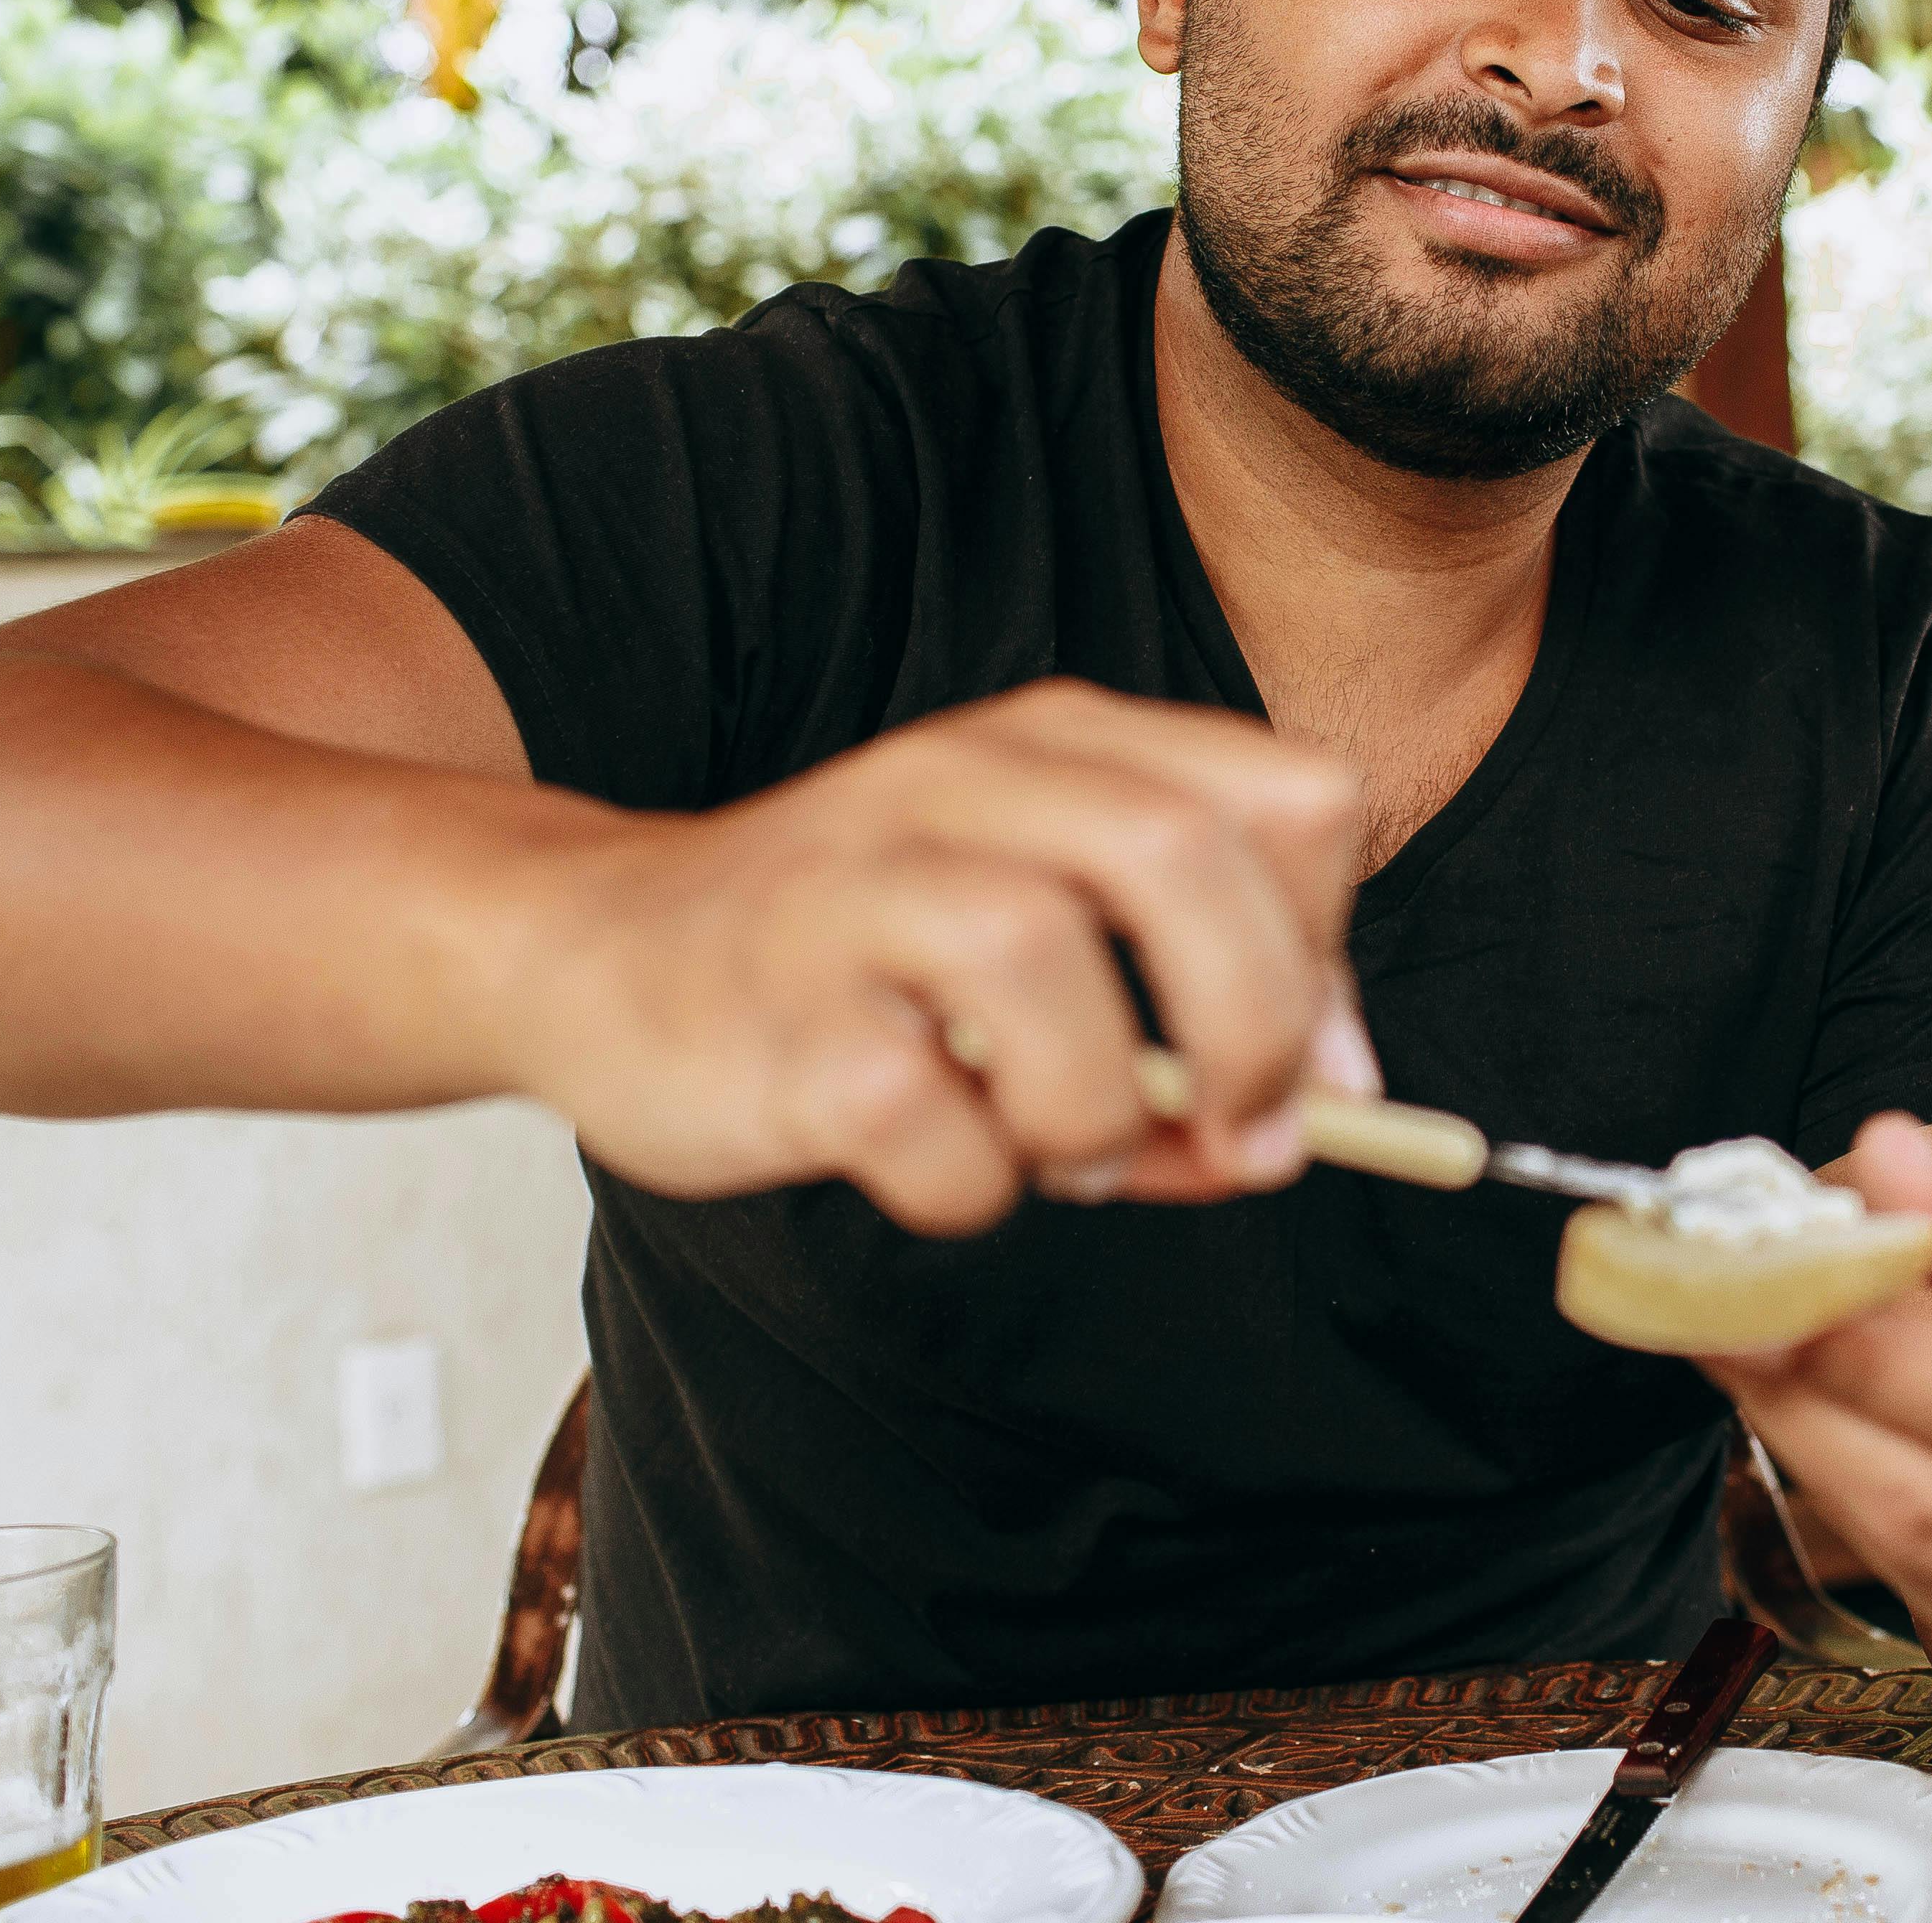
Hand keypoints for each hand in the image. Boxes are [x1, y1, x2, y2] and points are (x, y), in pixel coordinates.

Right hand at [495, 678, 1372, 1229]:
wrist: (597, 954)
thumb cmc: (858, 958)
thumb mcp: (1040, 933)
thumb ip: (1178, 1016)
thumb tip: (1299, 1129)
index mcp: (1057, 747)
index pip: (1289, 800)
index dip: (1334, 951)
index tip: (1322, 1071)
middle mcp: (959, 783)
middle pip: (1180, 856)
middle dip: (1255, 1024)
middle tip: (1245, 1136)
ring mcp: (855, 890)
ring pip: (1040, 962)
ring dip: (1095, 1110)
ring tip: (1061, 1150)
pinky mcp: (775, 1012)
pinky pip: (921, 1118)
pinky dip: (968, 1184)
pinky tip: (941, 1166)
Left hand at [1702, 1115, 1931, 1756]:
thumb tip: (1885, 1155)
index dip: (1857, 1335)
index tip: (1753, 1262)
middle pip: (1926, 1490)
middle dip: (1795, 1385)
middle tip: (1696, 1296)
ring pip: (1897, 1544)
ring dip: (1794, 1433)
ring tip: (1729, 1335)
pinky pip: (1906, 1581)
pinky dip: (1837, 1485)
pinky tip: (1800, 1409)